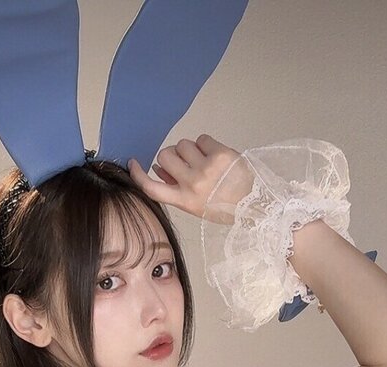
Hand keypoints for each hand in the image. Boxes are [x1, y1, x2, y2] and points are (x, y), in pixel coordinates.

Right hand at [127, 134, 254, 224]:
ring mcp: (206, 168)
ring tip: (204, 160)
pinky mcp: (219, 154)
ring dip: (190, 149)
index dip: (139, 174)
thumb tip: (159, 169)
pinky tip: (215, 155)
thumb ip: (175, 189)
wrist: (254, 203)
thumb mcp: (196, 206)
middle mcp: (192, 184)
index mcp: (184, 201)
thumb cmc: (224, 207)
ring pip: (182, 144)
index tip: (133, 163)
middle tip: (186, 163)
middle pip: (165, 157)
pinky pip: (201, 139)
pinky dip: (206, 144)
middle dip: (173, 157)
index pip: (151, 188)